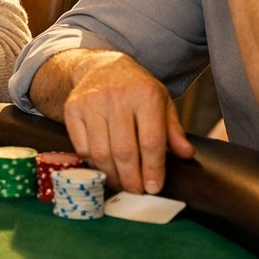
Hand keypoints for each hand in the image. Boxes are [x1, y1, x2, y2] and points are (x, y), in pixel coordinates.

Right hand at [60, 52, 193, 194]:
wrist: (100, 66)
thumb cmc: (136, 89)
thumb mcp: (161, 102)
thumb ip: (173, 130)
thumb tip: (186, 154)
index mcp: (145, 95)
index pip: (151, 141)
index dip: (153, 169)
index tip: (153, 187)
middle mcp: (117, 97)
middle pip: (124, 150)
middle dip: (131, 178)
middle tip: (136, 191)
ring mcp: (91, 102)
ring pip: (101, 152)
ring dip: (112, 175)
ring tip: (121, 184)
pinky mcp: (72, 109)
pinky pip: (82, 147)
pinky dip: (93, 163)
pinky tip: (103, 168)